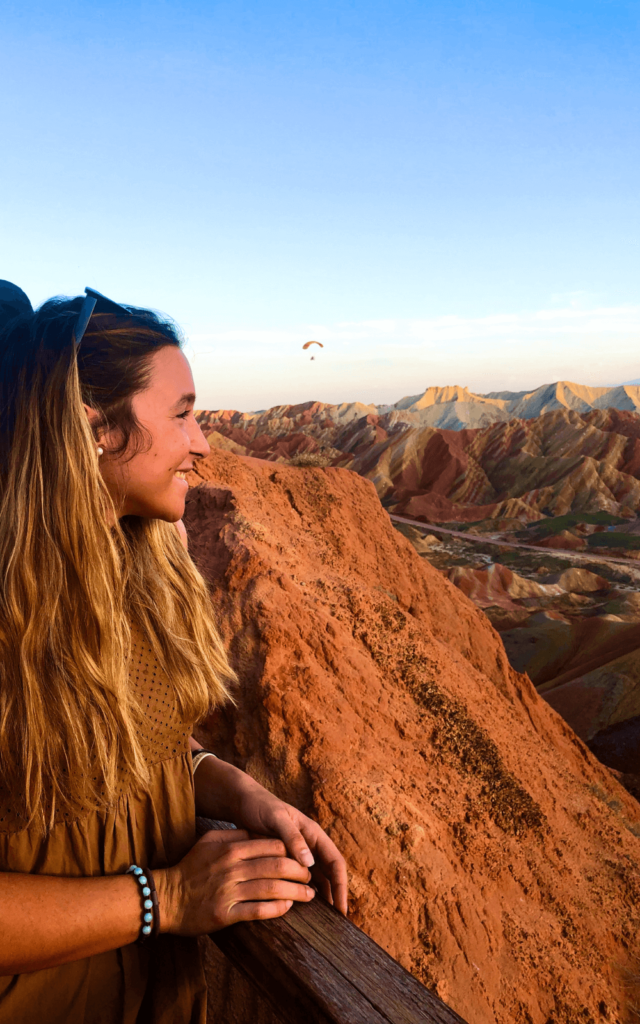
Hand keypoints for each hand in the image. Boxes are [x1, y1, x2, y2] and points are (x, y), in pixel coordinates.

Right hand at [155, 829, 314, 935]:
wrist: (165, 897)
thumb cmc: (189, 868)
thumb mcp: (209, 841)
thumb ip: (234, 835)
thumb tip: (257, 833)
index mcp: (231, 848)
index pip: (271, 845)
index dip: (292, 851)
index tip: (302, 858)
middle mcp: (232, 868)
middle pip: (277, 866)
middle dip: (299, 871)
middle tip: (311, 877)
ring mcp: (229, 891)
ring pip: (272, 888)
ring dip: (295, 891)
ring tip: (309, 895)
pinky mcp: (226, 914)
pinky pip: (259, 911)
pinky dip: (277, 909)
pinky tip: (288, 907)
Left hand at [193, 754, 347, 913]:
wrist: (243, 802)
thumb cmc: (261, 807)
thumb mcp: (276, 819)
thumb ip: (293, 838)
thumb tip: (310, 863)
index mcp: (314, 834)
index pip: (336, 863)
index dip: (341, 886)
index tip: (341, 908)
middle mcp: (310, 845)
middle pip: (330, 874)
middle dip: (335, 896)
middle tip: (336, 923)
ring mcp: (299, 853)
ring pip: (316, 879)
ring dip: (321, 897)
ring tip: (322, 922)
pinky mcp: (285, 860)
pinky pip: (299, 879)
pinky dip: (303, 893)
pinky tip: (299, 908)